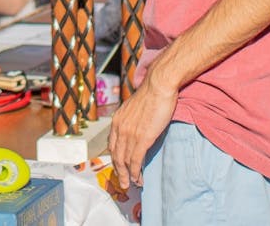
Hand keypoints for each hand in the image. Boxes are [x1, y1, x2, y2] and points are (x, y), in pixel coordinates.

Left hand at [106, 66, 178, 188]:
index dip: (115, 158)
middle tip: (122, 182)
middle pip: (116, 155)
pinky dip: (135, 171)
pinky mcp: (142, 138)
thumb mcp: (134, 107)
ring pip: (125, 160)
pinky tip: (138, 178)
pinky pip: (135, 160)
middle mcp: (120, 128)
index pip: (112, 144)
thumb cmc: (151, 94)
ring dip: (128, 175)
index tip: (118, 167)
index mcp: (117, 120)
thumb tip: (136, 127)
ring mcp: (130, 134)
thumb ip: (131, 119)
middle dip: (119, 171)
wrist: (158, 86)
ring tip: (131, 184)